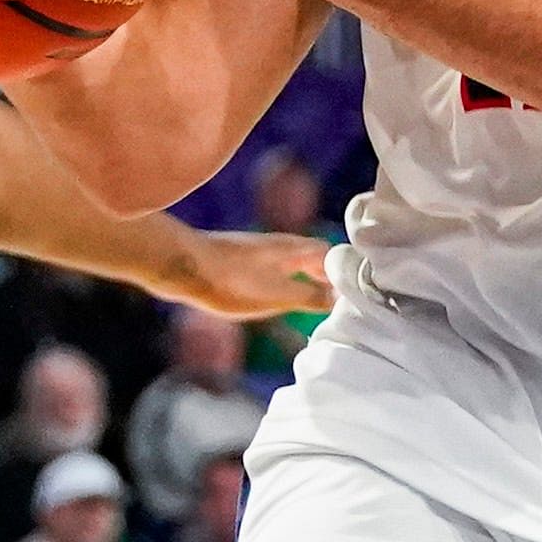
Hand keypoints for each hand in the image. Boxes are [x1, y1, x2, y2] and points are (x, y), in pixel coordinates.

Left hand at [171, 230, 333, 317]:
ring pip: (293, 260)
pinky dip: (286, 278)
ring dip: (307, 275)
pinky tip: (276, 292)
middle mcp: (280, 244)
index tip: (358, 288)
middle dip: (327, 273)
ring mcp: (259, 250)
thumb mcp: (277, 295)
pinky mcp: (241, 258)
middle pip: (312, 256)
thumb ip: (310, 296)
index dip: (345, 270)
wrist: (184, 266)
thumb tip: (340, 297)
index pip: (331, 254)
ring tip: (312, 297)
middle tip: (338, 296)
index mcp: (294, 250)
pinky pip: (275, 265)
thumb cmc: (233, 281)